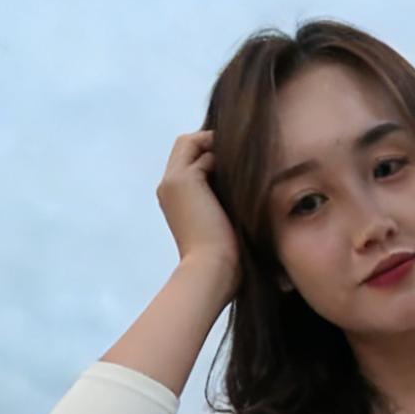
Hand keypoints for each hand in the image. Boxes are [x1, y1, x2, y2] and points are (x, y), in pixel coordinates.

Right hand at [158, 128, 240, 298]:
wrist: (212, 271)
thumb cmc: (223, 258)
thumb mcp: (223, 221)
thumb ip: (225, 198)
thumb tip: (246, 181)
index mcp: (175, 198)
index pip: (187, 160)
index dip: (209, 153)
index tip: (237, 160)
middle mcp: (168, 186)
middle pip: (186, 145)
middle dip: (211, 143)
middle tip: (242, 150)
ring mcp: (173, 182)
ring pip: (190, 142)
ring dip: (215, 144)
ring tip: (241, 156)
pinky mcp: (184, 180)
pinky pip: (200, 148)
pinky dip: (220, 151)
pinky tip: (241, 168)